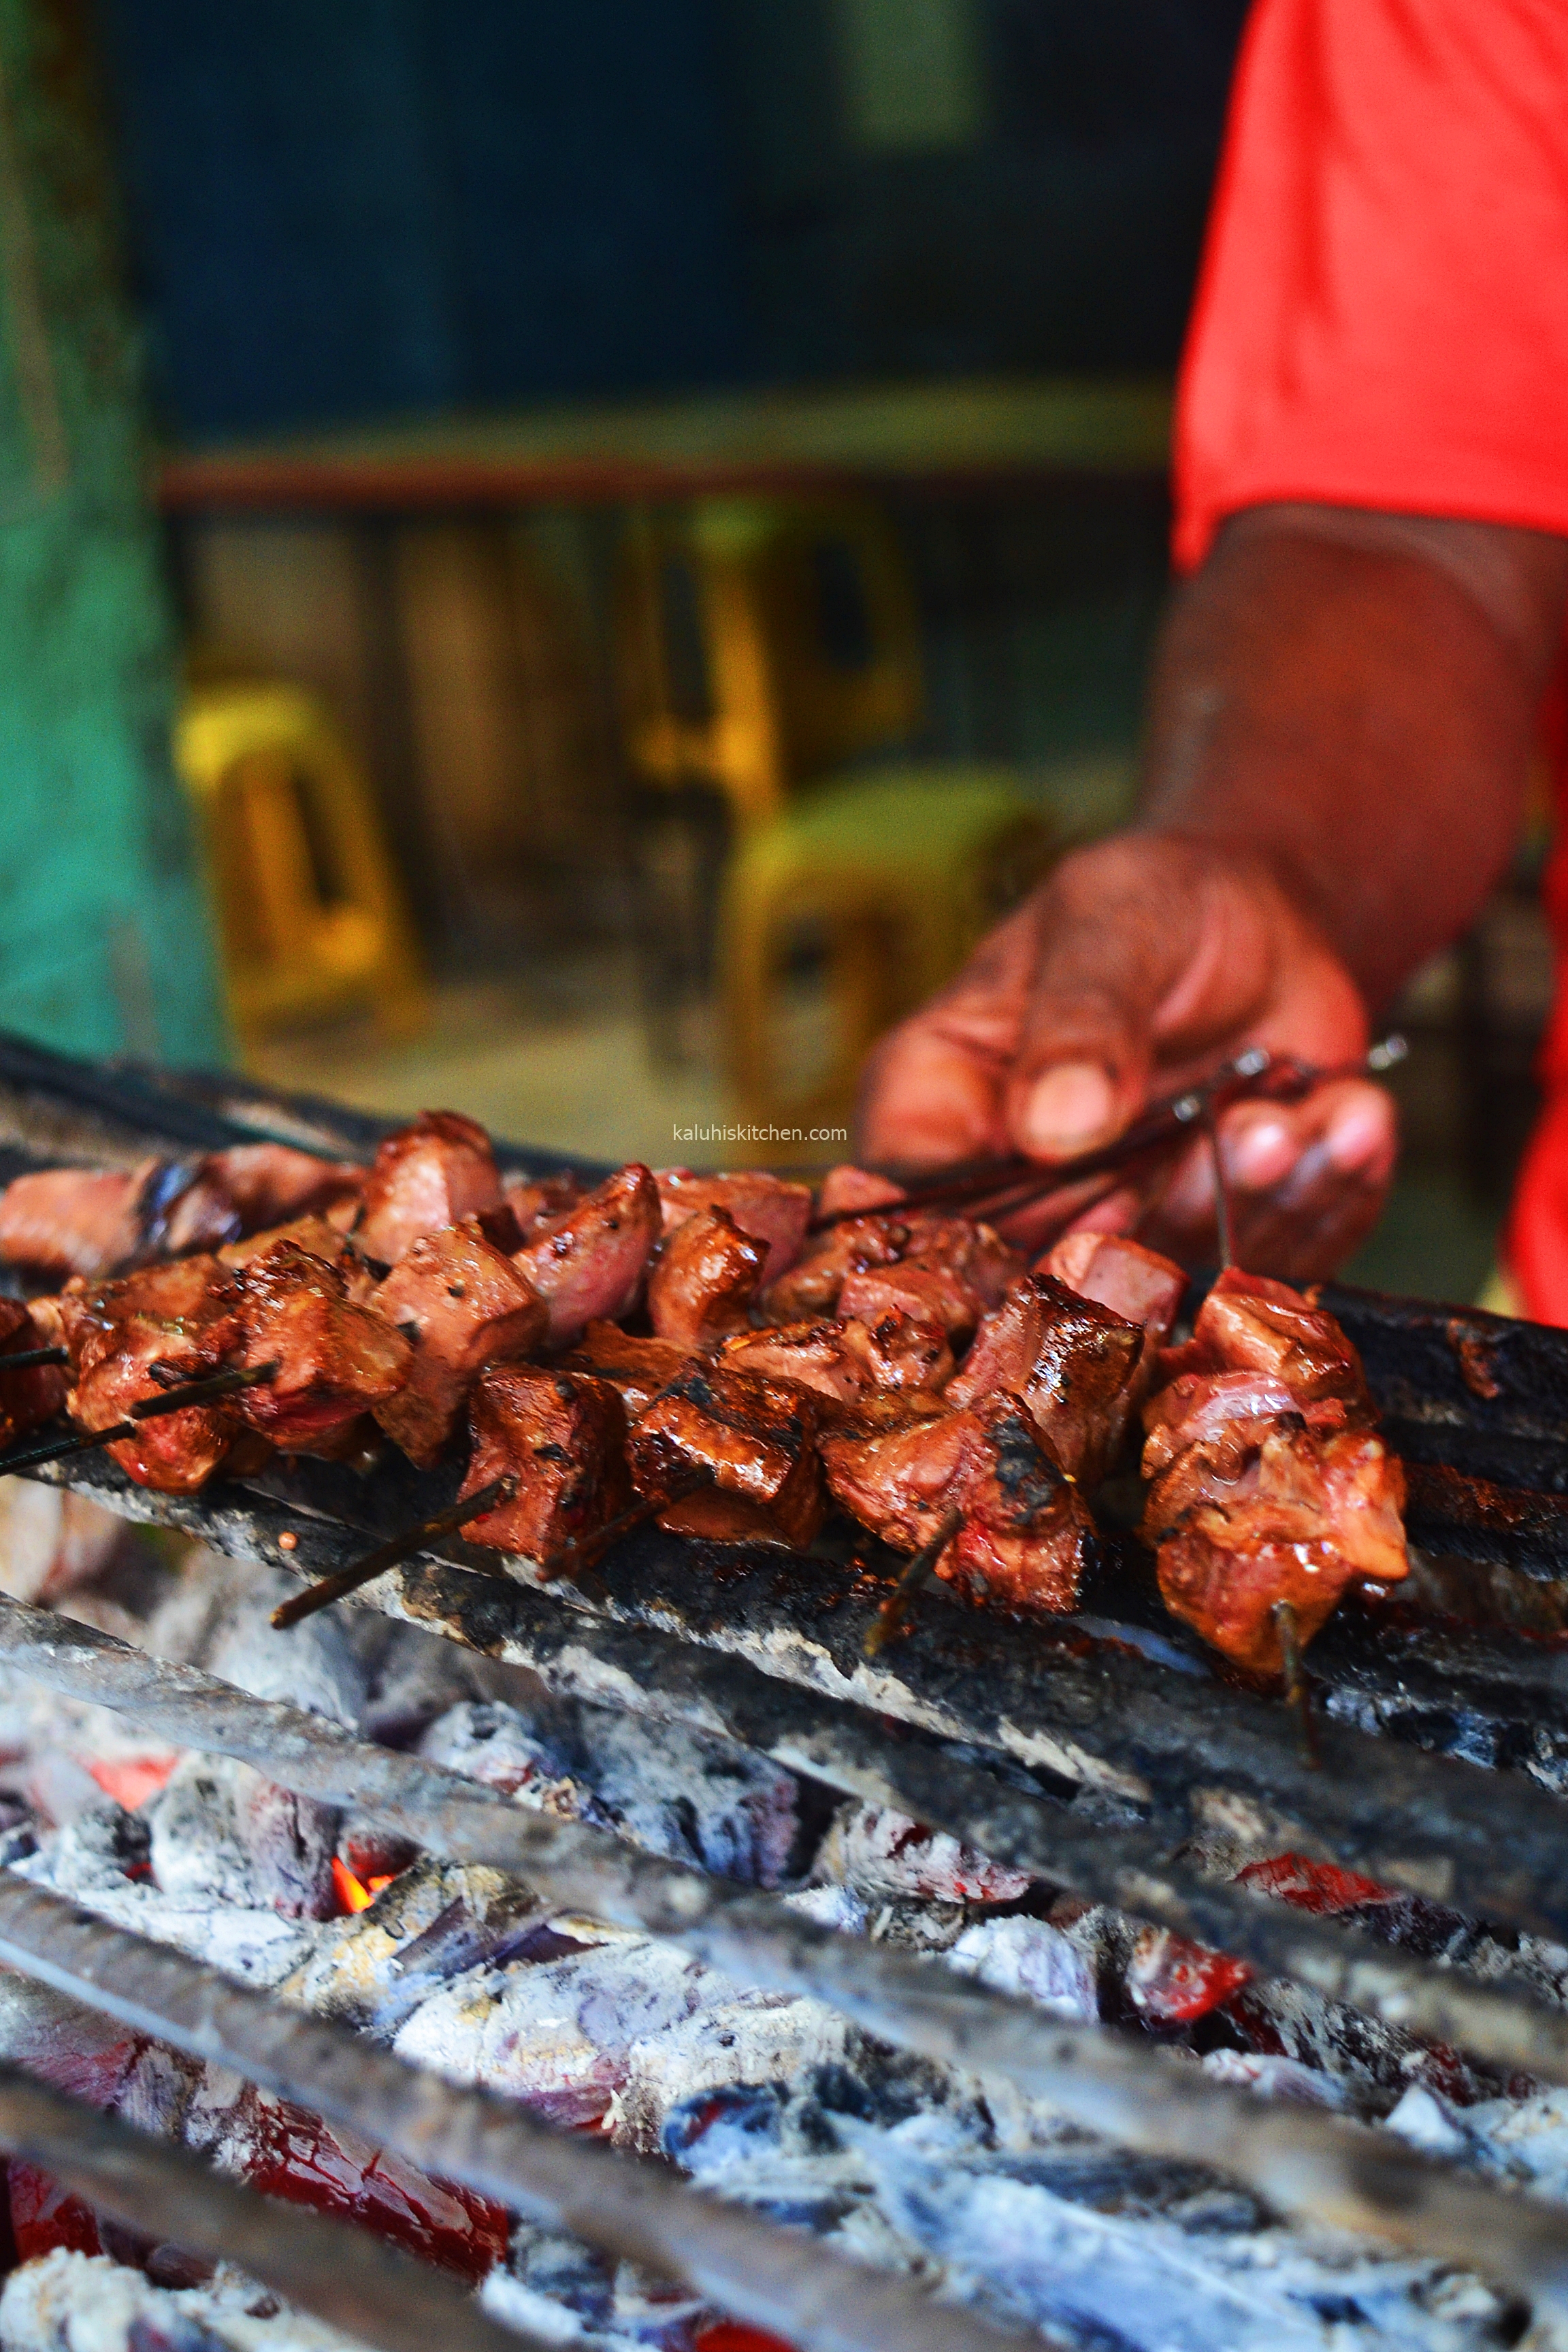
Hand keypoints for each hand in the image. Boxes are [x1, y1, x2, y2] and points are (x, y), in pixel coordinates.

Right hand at [856, 832, 1396, 1280]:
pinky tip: (1353, 1117)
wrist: (1266, 917)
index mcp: (943, 1105)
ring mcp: (1124, 1228)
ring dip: (1266, 1202)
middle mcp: (1019, 1191)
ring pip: (1182, 1278)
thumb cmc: (1153, 903)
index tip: (1102, 1197)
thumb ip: (1079, 1018)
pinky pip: (1275, 1260)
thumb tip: (1053, 1127)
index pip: (927, 1209)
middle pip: (1063, 1270)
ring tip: (1305, 1113)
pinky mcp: (1221, 1239)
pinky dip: (1329, 1196)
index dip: (1009, 1228)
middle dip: (1176, 1213)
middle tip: (1257, 1133)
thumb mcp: (1110, 925)